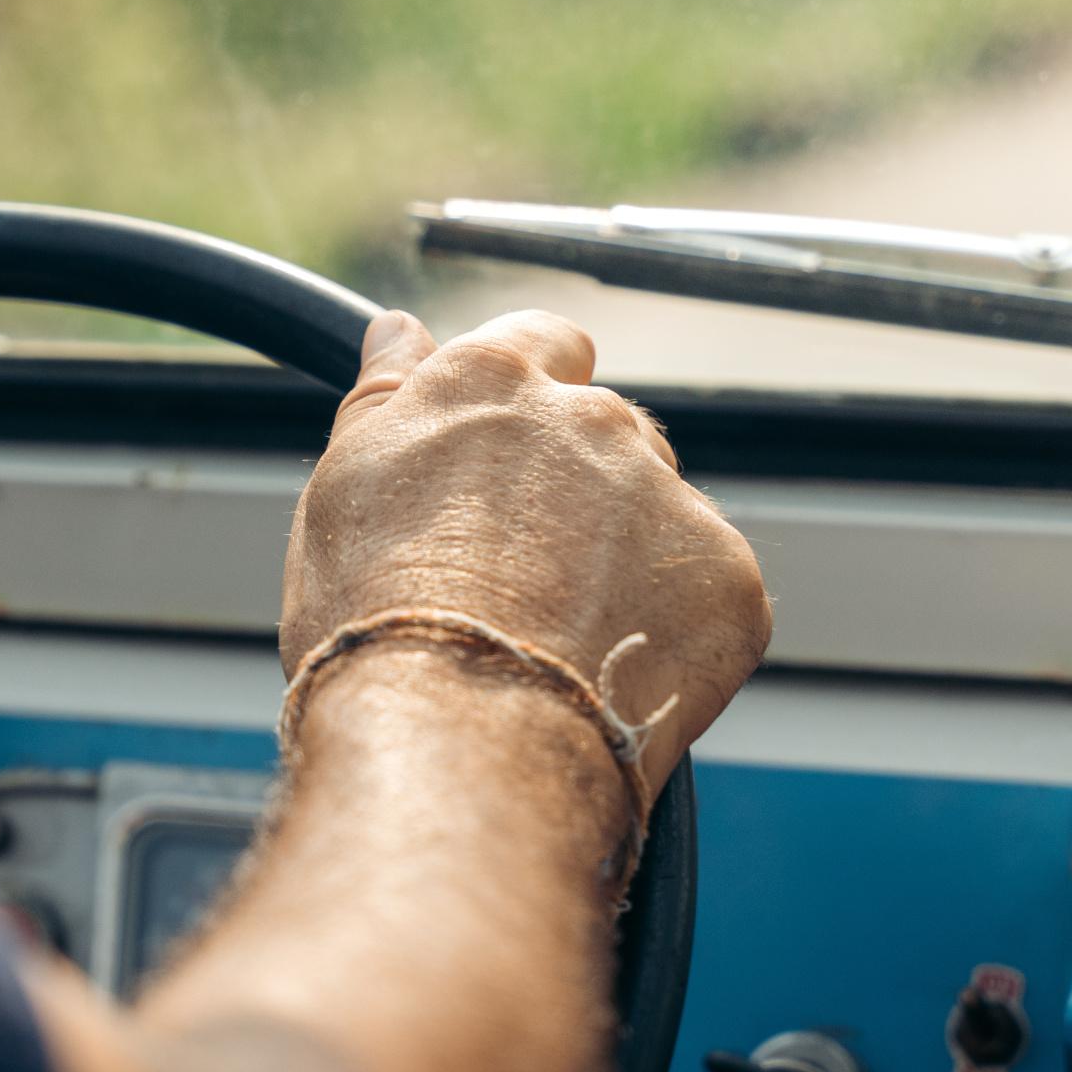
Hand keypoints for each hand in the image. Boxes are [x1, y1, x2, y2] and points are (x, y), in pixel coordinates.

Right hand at [281, 308, 771, 793]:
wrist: (458, 745)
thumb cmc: (379, 629)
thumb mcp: (344, 488)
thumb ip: (384, 394)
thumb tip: (398, 326)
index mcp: (494, 382)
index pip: (545, 343)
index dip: (534, 400)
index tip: (513, 458)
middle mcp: (592, 419)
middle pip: (608, 432)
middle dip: (581, 488)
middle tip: (524, 579)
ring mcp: (668, 496)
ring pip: (660, 512)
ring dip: (630, 556)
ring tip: (562, 641)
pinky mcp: (727, 577)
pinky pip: (709, 590)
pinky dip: (676, 628)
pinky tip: (613, 674)